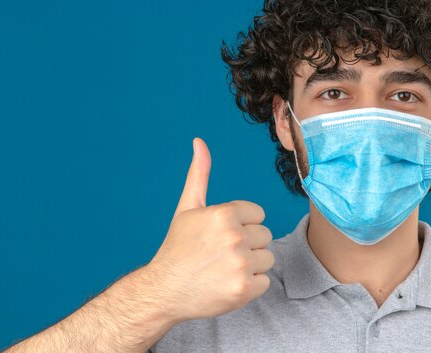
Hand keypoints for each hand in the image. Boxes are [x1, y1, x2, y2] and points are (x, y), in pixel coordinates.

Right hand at [146, 137, 273, 321]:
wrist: (163, 291)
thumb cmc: (178, 248)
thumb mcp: (188, 208)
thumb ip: (199, 174)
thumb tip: (199, 141)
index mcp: (224, 213)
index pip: (258, 215)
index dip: (241, 225)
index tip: (220, 236)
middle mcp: (234, 237)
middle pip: (265, 236)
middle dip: (247, 245)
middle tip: (221, 254)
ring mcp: (240, 264)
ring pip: (267, 258)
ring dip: (250, 265)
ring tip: (224, 269)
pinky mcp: (244, 289)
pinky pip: (265, 281)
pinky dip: (250, 286)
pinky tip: (227, 284)